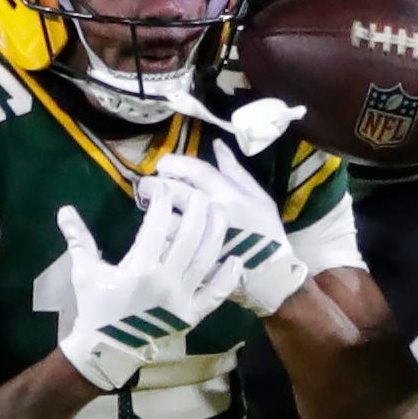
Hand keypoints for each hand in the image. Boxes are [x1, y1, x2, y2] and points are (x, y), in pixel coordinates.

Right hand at [55, 184, 243, 390]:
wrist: (106, 351)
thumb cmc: (96, 309)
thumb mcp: (84, 273)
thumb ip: (78, 239)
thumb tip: (63, 210)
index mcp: (140, 267)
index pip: (158, 224)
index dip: (164, 201)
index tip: (164, 187)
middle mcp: (166, 280)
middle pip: (190, 236)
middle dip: (196, 209)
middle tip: (198, 193)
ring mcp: (183, 298)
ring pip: (206, 259)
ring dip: (216, 234)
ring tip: (221, 212)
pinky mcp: (192, 315)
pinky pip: (216, 295)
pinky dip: (227, 278)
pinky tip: (236, 259)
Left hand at [155, 140, 309, 316]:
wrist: (270, 273)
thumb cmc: (266, 232)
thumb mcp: (260, 197)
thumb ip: (235, 171)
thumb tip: (216, 144)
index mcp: (226, 194)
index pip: (192, 169)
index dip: (172, 162)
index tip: (163, 166)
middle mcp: (209, 212)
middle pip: (171, 191)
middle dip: (153, 184)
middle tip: (147, 186)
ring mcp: (197, 238)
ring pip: (163, 219)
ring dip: (151, 212)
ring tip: (149, 209)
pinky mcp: (189, 260)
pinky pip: (165, 245)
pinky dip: (156, 237)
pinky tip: (155, 233)